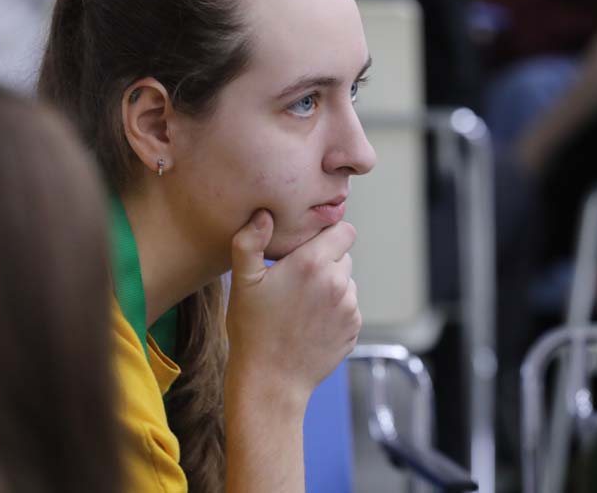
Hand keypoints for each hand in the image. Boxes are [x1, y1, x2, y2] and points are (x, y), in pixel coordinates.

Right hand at [226, 210, 360, 402]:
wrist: (271, 381)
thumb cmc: (252, 330)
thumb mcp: (242, 283)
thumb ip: (250, 242)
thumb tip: (264, 214)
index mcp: (313, 264)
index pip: (344, 230)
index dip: (327, 234)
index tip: (308, 245)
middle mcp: (338, 282)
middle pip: (344, 255)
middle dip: (325, 260)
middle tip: (296, 278)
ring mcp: (350, 308)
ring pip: (346, 282)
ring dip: (330, 286)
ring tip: (300, 304)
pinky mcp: (354, 329)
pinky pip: (348, 307)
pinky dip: (334, 310)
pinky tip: (309, 322)